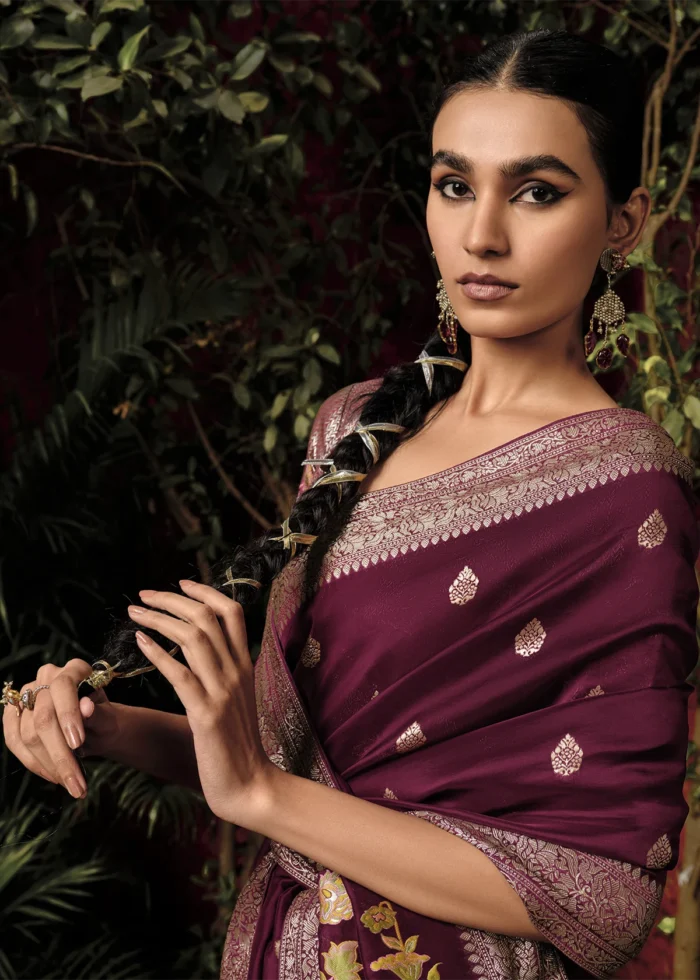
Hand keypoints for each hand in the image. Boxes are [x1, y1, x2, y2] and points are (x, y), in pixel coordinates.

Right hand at [2, 659, 120, 798]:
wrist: (96, 727)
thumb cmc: (104, 719)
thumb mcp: (109, 717)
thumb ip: (99, 713)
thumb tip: (87, 707)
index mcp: (73, 669)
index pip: (63, 686)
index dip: (68, 715)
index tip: (79, 743)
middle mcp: (46, 677)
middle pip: (43, 717)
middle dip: (60, 755)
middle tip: (77, 783)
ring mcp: (27, 695)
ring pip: (27, 735)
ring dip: (48, 765)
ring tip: (70, 784)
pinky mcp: (13, 714)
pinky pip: (14, 742)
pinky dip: (33, 764)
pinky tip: (53, 776)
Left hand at [128, 580, 273, 825]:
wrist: (249, 785)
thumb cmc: (237, 746)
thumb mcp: (237, 700)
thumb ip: (223, 674)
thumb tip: (204, 654)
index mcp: (245, 666)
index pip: (231, 612)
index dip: (205, 592)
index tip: (180, 582)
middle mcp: (236, 672)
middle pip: (207, 617)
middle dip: (173, 599)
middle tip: (143, 595)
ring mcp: (222, 692)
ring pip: (193, 638)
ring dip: (159, 619)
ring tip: (134, 612)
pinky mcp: (206, 715)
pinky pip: (180, 674)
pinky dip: (158, 654)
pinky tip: (140, 643)